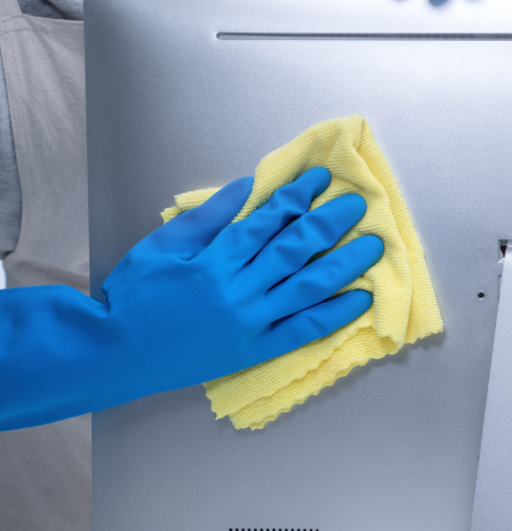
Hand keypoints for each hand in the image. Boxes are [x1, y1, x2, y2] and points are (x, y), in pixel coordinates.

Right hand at [0, 168, 382, 429]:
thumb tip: (250, 184)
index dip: (298, 196)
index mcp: (216, 258)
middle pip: (295, 249)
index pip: (268, 220)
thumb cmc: (139, 294)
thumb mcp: (165, 244)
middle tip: (358, 204)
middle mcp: (239, 288)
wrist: (120, 351)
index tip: (321, 179)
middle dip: (330, 223)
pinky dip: (335, 314)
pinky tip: (361, 299)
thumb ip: (210, 215)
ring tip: (372, 246)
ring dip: (344, 264)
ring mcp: (251, 321)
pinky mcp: (257, 349)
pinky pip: (304, 329)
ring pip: (308, 287)